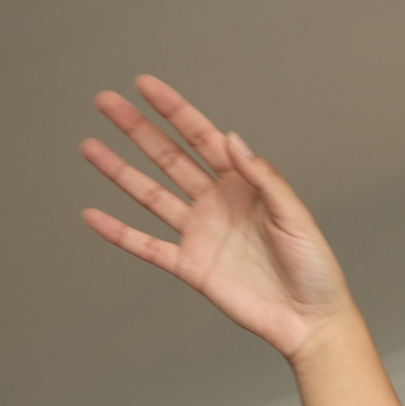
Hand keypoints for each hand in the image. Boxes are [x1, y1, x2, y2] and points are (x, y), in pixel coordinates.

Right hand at [79, 75, 354, 362]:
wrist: (309, 320)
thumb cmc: (315, 268)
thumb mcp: (295, 217)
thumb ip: (264, 178)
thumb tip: (231, 138)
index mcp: (244, 186)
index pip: (202, 138)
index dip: (174, 111)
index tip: (144, 85)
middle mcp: (217, 203)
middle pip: (168, 158)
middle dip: (137, 129)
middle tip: (105, 102)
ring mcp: (201, 234)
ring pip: (150, 195)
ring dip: (120, 171)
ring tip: (89, 147)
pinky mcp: (190, 266)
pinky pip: (147, 246)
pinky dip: (118, 233)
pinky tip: (92, 216)